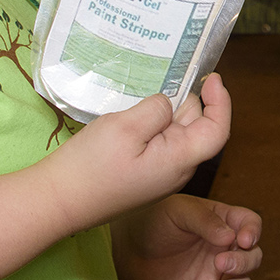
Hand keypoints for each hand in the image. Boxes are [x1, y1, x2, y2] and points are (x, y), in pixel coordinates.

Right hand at [43, 75, 232, 224]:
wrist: (59, 202)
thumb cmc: (90, 168)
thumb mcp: (125, 128)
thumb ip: (156, 110)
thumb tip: (169, 103)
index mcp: (179, 160)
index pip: (217, 130)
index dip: (220, 102)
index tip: (212, 77)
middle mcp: (176, 170)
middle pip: (196, 126)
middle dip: (184, 100)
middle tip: (158, 79)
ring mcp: (160, 173)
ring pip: (174, 132)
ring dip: (163, 111)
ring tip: (138, 97)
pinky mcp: (144, 173)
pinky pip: (157, 142)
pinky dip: (150, 124)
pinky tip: (129, 116)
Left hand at [114, 194, 262, 279]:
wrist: (123, 247)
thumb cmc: (151, 219)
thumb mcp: (178, 211)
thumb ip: (204, 221)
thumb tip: (230, 237)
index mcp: (222, 221)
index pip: (250, 224)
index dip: (253, 232)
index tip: (243, 240)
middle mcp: (224, 248)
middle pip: (252, 258)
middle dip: (242, 263)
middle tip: (220, 263)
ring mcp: (214, 274)